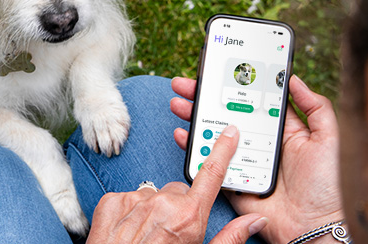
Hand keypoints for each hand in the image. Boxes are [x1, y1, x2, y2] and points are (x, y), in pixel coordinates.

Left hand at [87, 125, 267, 243]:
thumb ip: (230, 237)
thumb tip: (255, 220)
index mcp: (189, 216)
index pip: (211, 175)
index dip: (222, 151)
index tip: (229, 133)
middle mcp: (162, 202)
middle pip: (179, 191)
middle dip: (179, 205)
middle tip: (171, 231)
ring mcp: (135, 199)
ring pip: (152, 195)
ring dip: (152, 210)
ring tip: (147, 235)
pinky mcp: (111, 201)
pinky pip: (127, 199)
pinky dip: (129, 212)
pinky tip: (127, 231)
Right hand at [170, 75, 344, 243]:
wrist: (313, 225)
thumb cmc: (326, 185)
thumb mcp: (328, 140)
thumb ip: (316, 107)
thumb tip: (293, 79)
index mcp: (279, 130)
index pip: (252, 100)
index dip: (234, 85)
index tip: (217, 69)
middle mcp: (257, 142)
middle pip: (225, 113)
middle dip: (203, 97)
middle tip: (187, 83)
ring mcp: (242, 160)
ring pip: (212, 133)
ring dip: (193, 117)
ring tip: (179, 103)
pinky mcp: (231, 179)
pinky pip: (208, 161)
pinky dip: (192, 147)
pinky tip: (183, 133)